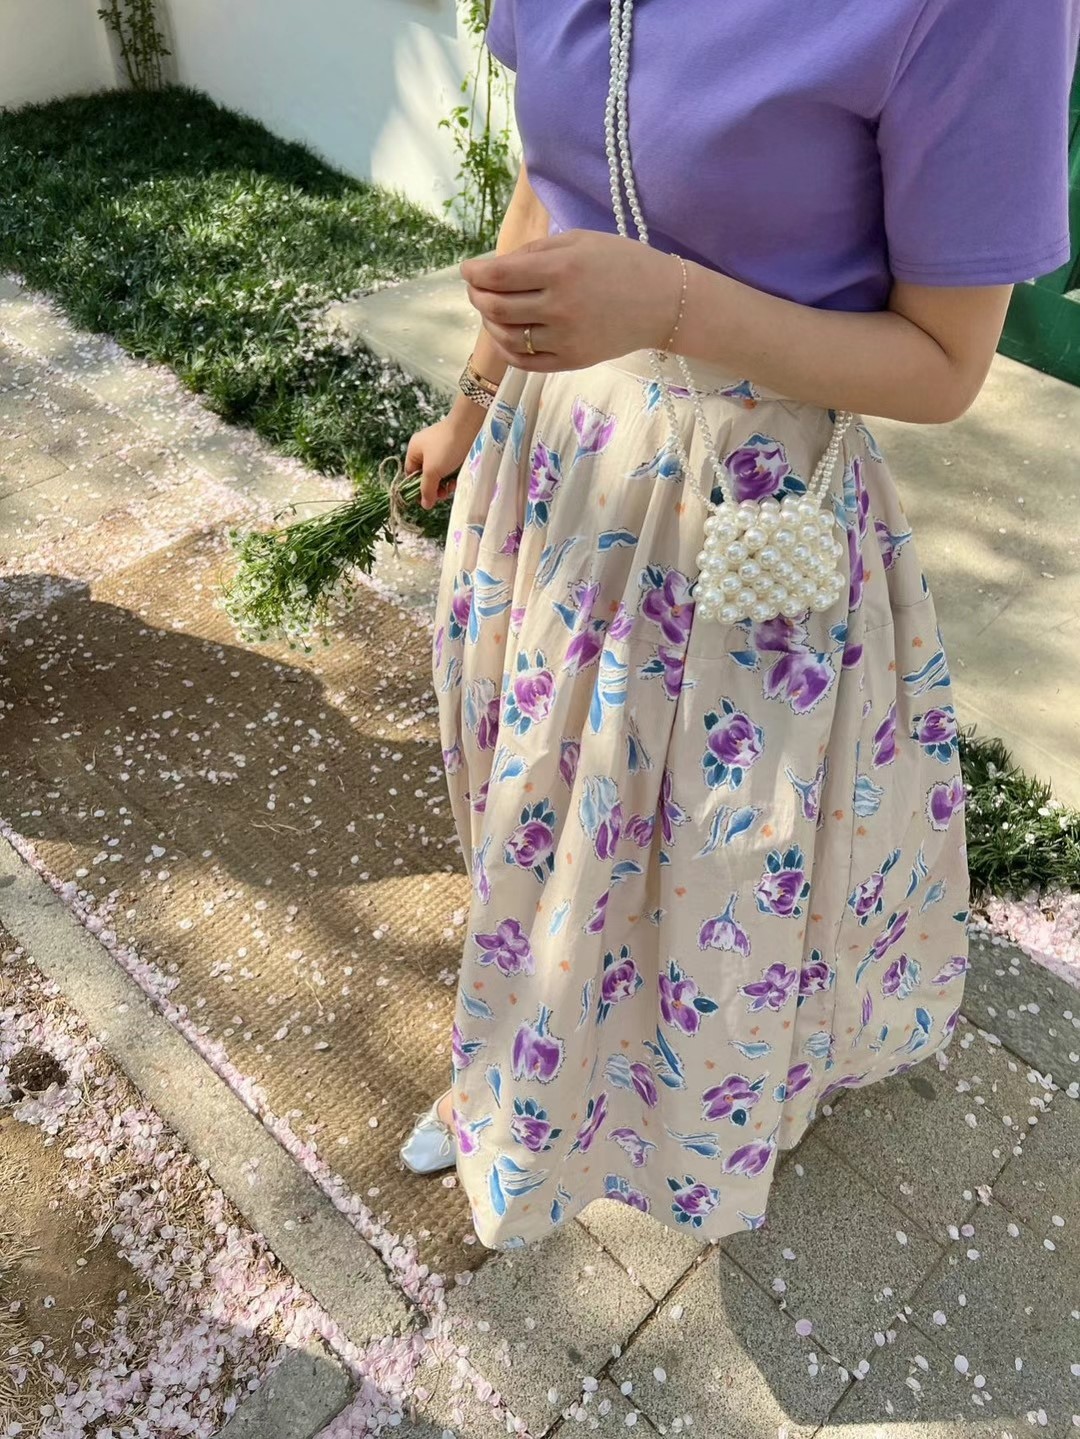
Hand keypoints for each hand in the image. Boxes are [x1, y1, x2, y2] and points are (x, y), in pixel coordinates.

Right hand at [406, 409, 483, 509]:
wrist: (469, 427)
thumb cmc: (447, 446)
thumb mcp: (433, 471)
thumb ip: (427, 489)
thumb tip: (424, 505)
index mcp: (414, 450)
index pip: (410, 475)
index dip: (416, 489)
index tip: (426, 500)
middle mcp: (425, 449)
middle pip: (425, 476)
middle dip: (433, 487)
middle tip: (442, 495)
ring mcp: (439, 450)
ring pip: (438, 474)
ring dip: (444, 484)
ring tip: (451, 488)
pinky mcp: (453, 451)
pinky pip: (449, 468)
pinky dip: (451, 476)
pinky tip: (456, 480)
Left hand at [460, 230, 681, 372]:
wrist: (663, 303)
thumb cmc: (622, 263)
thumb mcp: (580, 240)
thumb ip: (535, 251)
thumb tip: (495, 266)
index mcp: (561, 269)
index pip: (498, 276)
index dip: (474, 273)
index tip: (468, 269)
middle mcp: (559, 306)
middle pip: (496, 308)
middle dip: (477, 296)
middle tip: (476, 288)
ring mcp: (565, 338)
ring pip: (506, 336)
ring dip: (489, 322)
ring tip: (490, 309)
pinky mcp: (572, 361)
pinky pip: (525, 361)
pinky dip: (506, 348)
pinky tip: (506, 335)